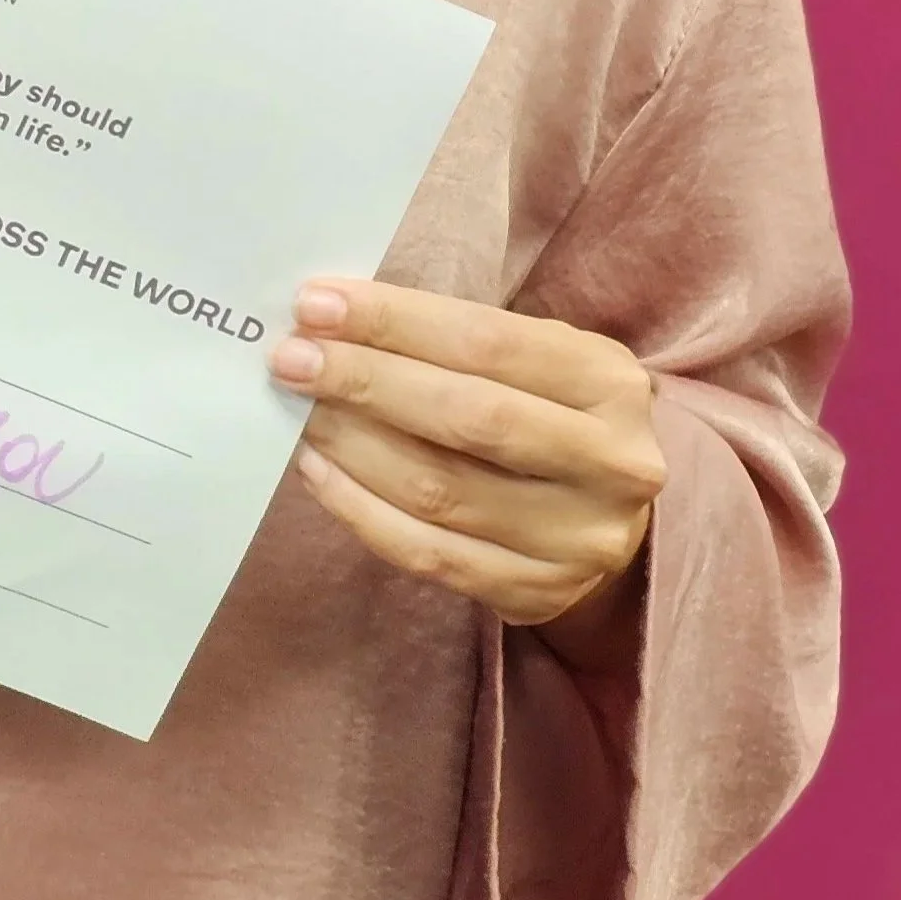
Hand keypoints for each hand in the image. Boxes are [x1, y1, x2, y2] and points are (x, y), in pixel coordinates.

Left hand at [270, 278, 664, 633]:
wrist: (608, 516)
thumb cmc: (550, 411)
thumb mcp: (539, 358)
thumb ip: (454, 339)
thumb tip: (332, 321)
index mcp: (610, 382)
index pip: (487, 341)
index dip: (394, 322)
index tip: (314, 306)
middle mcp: (610, 463)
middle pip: (466, 417)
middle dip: (364, 381)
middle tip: (290, 359)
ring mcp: (578, 540)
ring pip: (440, 490)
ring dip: (351, 445)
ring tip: (297, 411)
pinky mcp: (538, 594)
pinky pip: (428, 554)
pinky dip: (360, 509)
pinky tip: (318, 470)